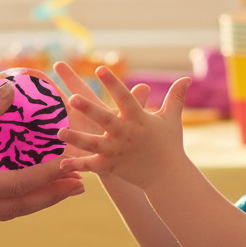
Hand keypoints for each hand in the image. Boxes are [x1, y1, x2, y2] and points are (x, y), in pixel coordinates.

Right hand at [0, 81, 84, 222]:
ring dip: (33, 199)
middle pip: (16, 207)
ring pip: (4, 210)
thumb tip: (9, 89)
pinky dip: (10, 196)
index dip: (46, 176)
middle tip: (80, 186)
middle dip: (50, 197)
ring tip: (60, 188)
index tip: (70, 165)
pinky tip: (22, 184)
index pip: (15, 187)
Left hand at [57, 64, 190, 189]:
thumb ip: (175, 97)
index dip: (113, 83)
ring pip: (93, 144)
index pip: (125, 98)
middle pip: (105, 119)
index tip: (100, 68)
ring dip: (75, 138)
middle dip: (89, 109)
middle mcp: (126, 134)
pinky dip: (77, 165)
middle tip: (72, 98)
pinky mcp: (111, 167)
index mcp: (138, 119)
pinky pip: (91, 166)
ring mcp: (117, 151)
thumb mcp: (171, 119)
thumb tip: (187, 78)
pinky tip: (60, 163)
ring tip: (58, 132)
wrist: (168, 177)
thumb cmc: (168, 145)